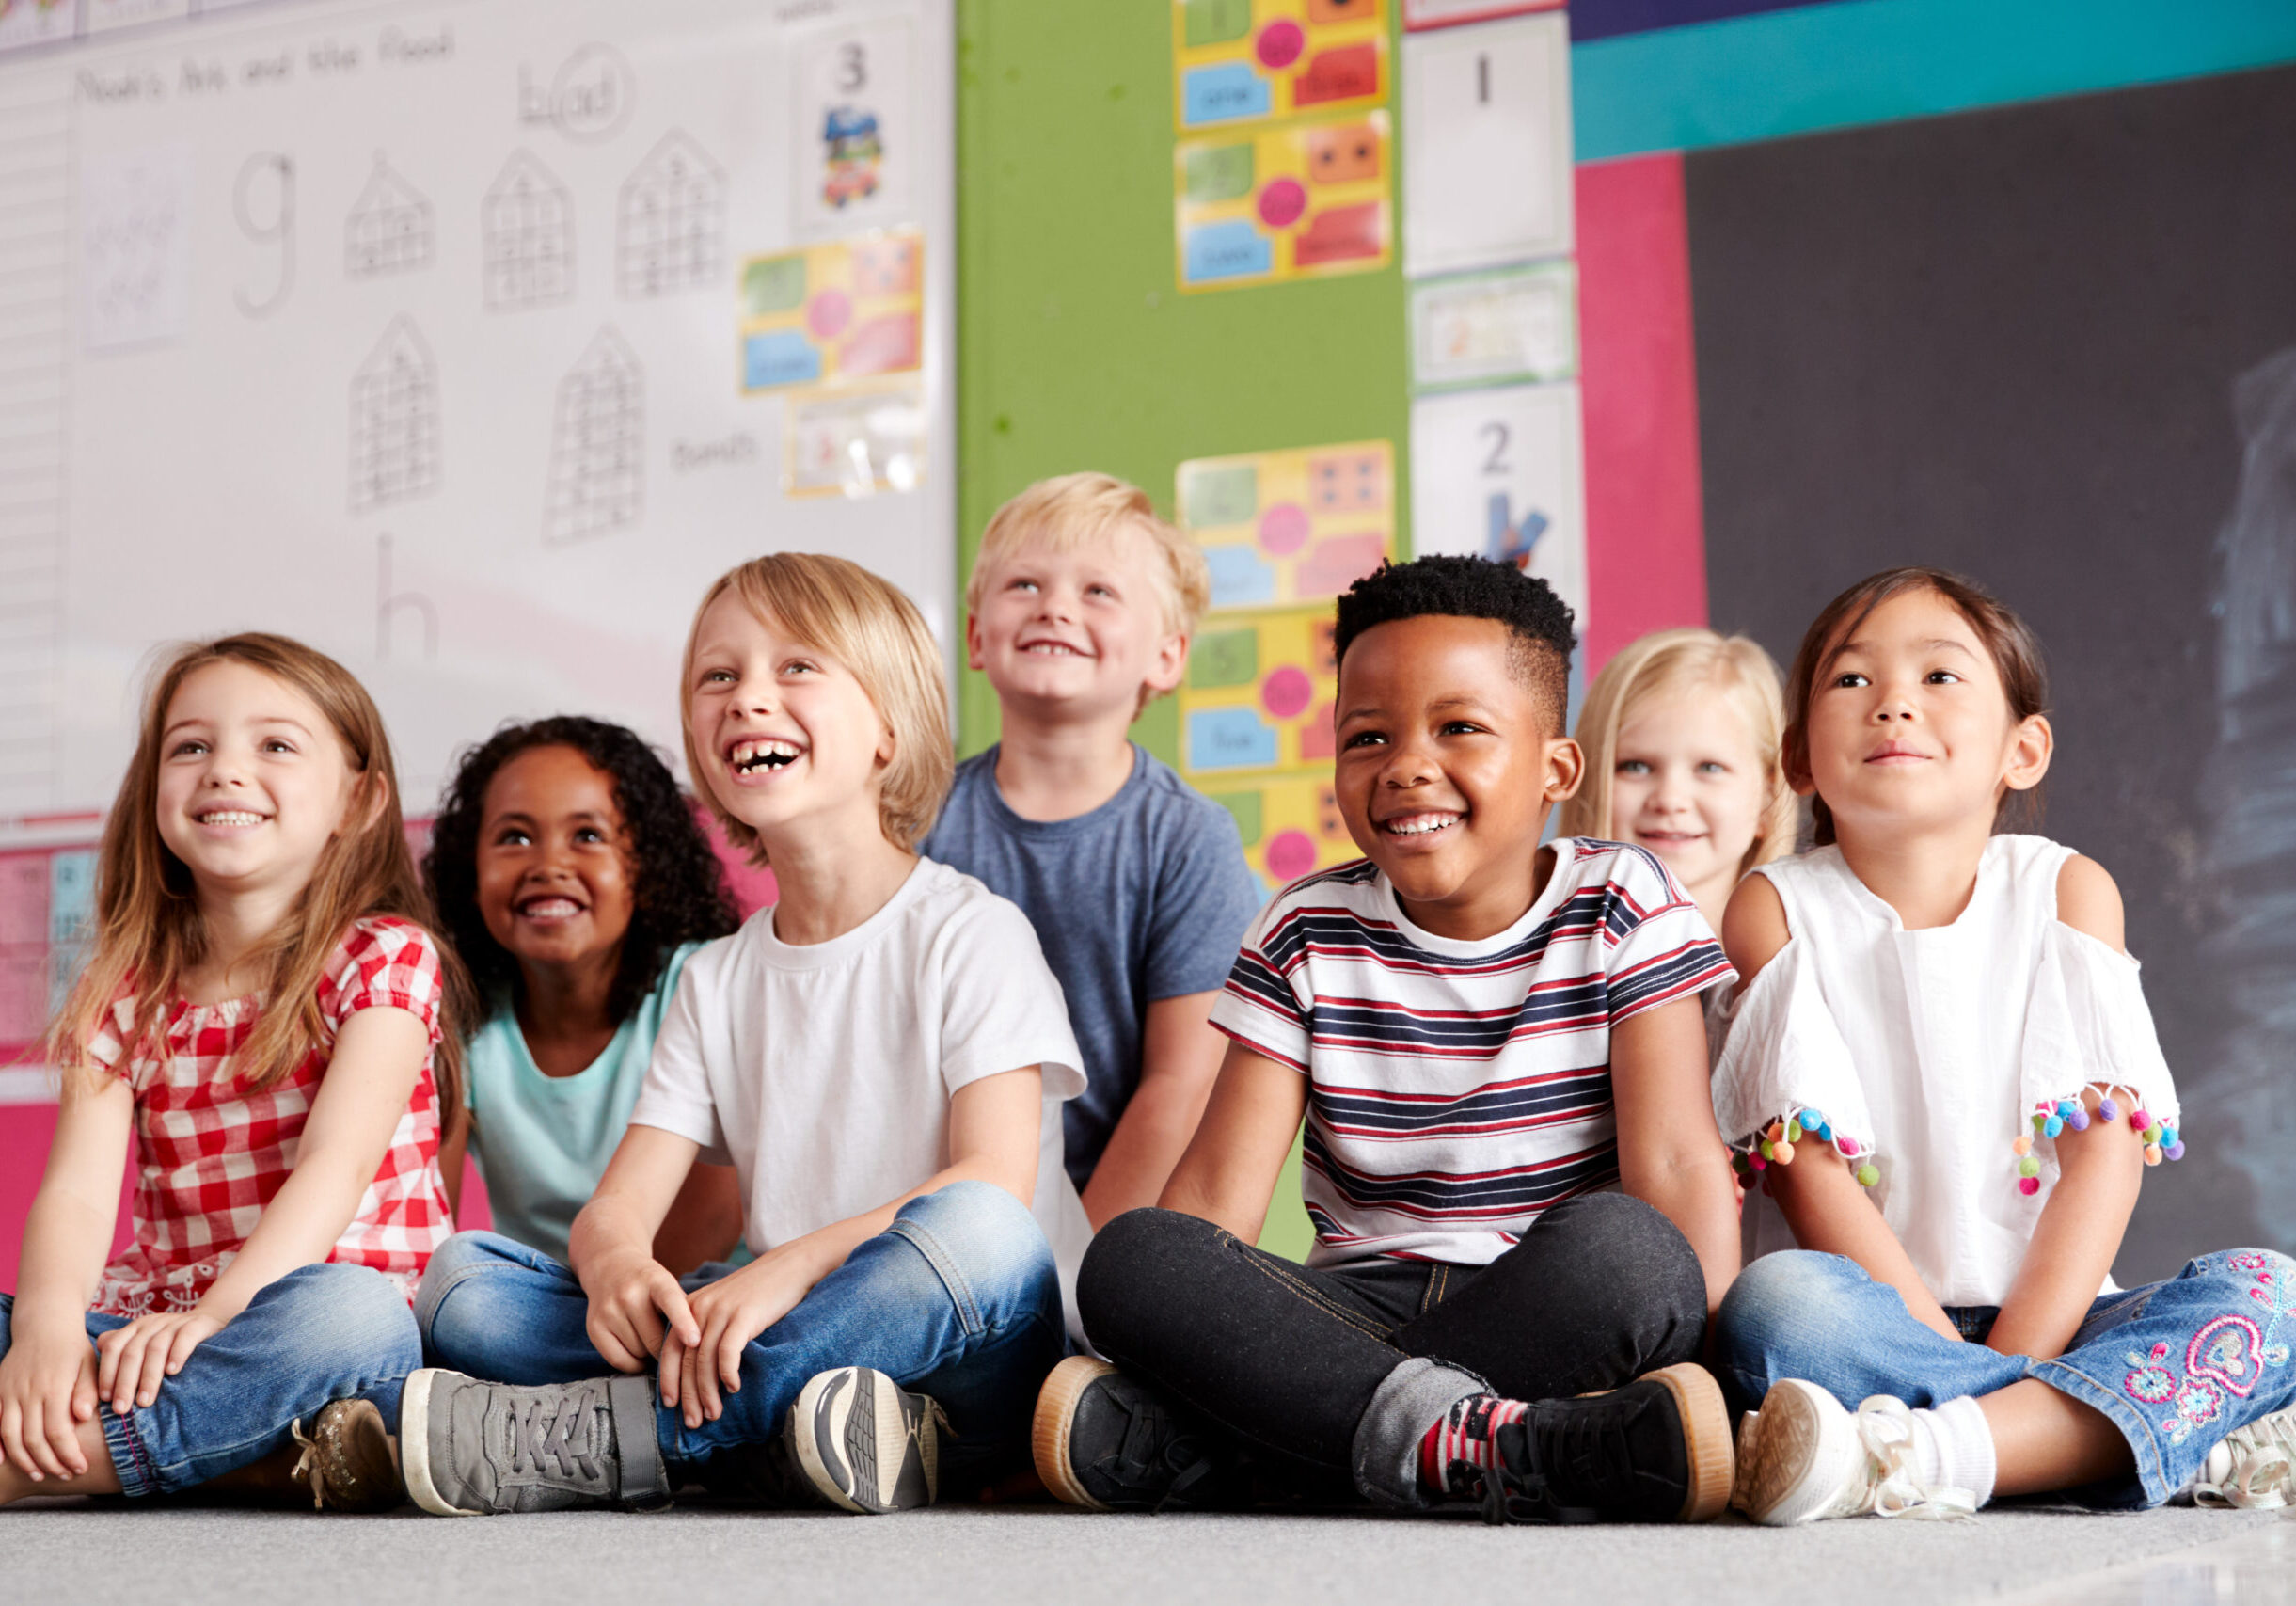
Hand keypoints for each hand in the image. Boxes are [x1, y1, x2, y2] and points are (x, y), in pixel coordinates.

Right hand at [0, 1317, 98, 1480]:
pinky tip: (2, 1461)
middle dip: (49, 1462)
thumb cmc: (73, 1348)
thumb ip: (86, 1390)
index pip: (58, 1432)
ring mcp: (9, 1392)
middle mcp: (28, 1392)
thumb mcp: (89, 1364)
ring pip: (9, 1435)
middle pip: (33, 1439)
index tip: (80, 1468)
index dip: (68, 1454)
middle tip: (64, 1475)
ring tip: (38, 1474)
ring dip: (23, 1459)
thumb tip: (82, 1416)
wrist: (45, 1324)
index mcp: (54, 1386)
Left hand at [94, 1308, 222, 1417]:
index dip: (107, 1373)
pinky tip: (173, 1372)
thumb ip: (119, 1354)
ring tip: (145, 1401)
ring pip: (155, 1348)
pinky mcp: (196, 1325)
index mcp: (134, 1329)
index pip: (113, 1348)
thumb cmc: (169, 1343)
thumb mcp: (142, 1344)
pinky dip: (177, 1354)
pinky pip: (184, 1338)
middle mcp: (150, 1324)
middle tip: (121, 1409)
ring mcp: (173, 1323)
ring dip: (148, 1377)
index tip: (105, 1400)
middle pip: (132, 1351)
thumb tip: (91, 1375)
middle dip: (124, 1383)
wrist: (207, 1321)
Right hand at [580, 1246, 698, 1376]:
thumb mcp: (669, 1284)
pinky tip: (636, 1350)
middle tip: (669, 1342)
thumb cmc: (649, 1283)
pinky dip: (632, 1363)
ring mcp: (609, 1311)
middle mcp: (629, 1294)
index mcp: (655, 1280)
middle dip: (666, 1348)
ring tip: (648, 1336)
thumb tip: (694, 1347)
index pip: (671, 1302)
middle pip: (655, 1341)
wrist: (610, 1267)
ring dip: (648, 1354)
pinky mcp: (594, 1328)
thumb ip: (684, 1310)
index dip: (684, 1323)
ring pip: (638, 1353)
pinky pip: (619, 1361)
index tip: (695, 1341)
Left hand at [661, 1247, 817, 1428]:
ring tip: (714, 1413)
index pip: (670, 1351)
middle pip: (687, 1360)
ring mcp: (721, 1311)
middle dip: (688, 1396)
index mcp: (689, 1308)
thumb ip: (706, 1331)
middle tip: (694, 1421)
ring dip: (708, 1392)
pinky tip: (734, 1388)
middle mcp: (699, 1308)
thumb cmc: (757, 1293)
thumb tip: (697, 1373)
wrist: (787, 1266)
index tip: (670, 1406)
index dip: (668, 1381)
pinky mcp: (743, 1315)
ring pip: (705, 1361)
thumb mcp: (723, 1307)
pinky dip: (728, 1374)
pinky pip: (728, 1351)